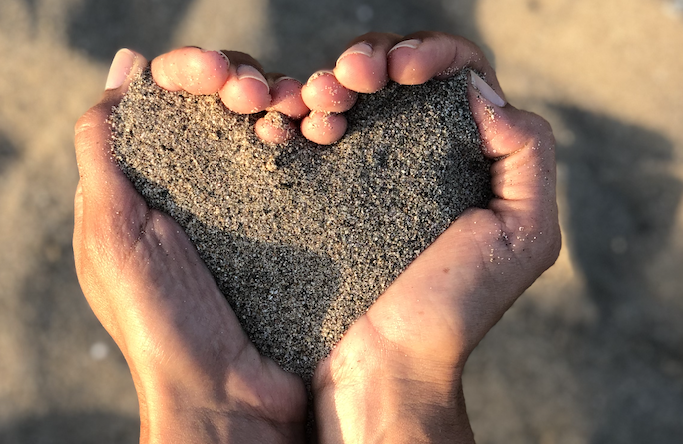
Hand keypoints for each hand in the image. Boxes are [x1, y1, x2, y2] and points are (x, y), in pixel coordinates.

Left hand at [73, 49, 307, 442]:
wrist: (225, 395)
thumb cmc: (155, 319)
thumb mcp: (110, 231)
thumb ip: (103, 150)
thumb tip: (123, 67)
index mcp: (148, 181)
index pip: (169, 97)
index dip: (191, 71)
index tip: (216, 74)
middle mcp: (198, 185)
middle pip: (224, 104)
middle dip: (243, 82)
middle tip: (260, 96)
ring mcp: (248, 205)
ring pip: (269, 125)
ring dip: (284, 103)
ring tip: (299, 110)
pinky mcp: (290, 225)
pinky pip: (304, 165)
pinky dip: (313, 138)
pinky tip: (322, 132)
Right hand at [307, 32, 560, 442]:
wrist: (381, 363)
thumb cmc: (454, 308)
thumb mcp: (522, 235)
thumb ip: (527, 154)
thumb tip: (480, 91)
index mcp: (466, 155)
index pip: (455, 73)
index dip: (431, 53)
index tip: (404, 68)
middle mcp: (413, 154)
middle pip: (392, 70)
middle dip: (371, 58)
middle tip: (351, 75)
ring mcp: (359, 169)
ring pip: (344, 93)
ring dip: (329, 80)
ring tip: (317, 99)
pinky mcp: (315, 189)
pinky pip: (302, 131)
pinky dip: (293, 112)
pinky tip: (292, 123)